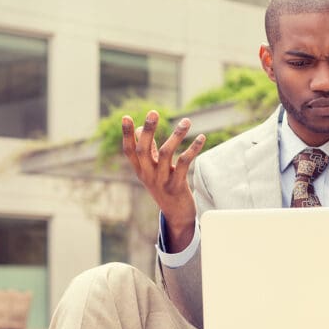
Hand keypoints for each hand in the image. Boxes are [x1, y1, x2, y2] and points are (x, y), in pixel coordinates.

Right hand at [122, 110, 205, 251]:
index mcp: (140, 170)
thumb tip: (141, 128)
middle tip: (154, 112)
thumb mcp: (152, 170)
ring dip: (176, 135)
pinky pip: (184, 164)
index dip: (127, 134)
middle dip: (148, 130)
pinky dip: (193, 149)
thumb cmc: (164, 187)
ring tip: (187, 121)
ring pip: (166, 154)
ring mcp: (161, 181)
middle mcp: (148, 175)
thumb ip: (148, 151)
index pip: (129, 151)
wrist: (177, 216)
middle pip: (143, 150)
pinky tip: (202, 138)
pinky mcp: (177, 186)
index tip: (126, 117)